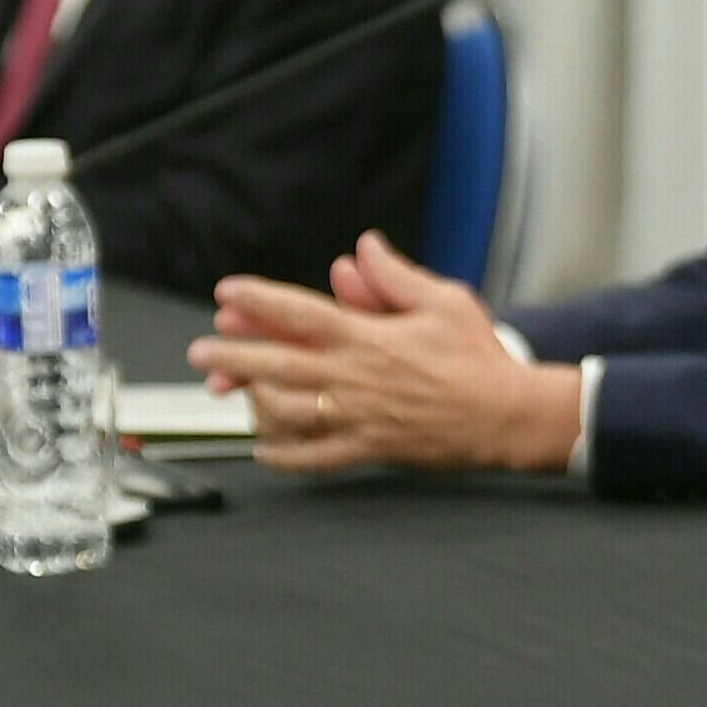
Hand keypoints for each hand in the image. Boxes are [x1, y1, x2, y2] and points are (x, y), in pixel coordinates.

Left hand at [186, 231, 581, 474]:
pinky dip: (282, 456)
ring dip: (251, 401)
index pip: (298, 313)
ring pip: (285, 412)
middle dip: (231, 356)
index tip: (227, 292)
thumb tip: (363, 248)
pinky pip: (313, 458)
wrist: (506, 415)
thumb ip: (396, 276)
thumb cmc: (478, 356)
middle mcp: (352, 378)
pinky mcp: (368, 449)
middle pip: (275, 365)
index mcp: (367, 337)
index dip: (257, 301)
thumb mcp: (444, 300)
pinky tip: (262, 449)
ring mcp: (357, 418)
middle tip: (199, 353)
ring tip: (232, 393)